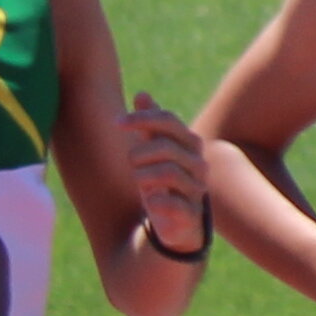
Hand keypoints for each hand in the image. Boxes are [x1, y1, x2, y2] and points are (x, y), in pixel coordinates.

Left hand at [122, 87, 209, 256]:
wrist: (177, 222)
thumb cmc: (162, 180)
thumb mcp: (153, 150)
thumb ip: (150, 123)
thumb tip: (142, 94)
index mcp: (190, 143)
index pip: (168, 120)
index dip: (142, 118)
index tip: (116, 123)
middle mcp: (198, 164)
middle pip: (166, 146)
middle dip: (139, 153)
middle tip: (132, 164)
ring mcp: (197, 189)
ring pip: (168, 173)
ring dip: (143, 177)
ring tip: (140, 183)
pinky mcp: (192, 215)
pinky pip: (172, 204)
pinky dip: (156, 201)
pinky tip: (151, 202)